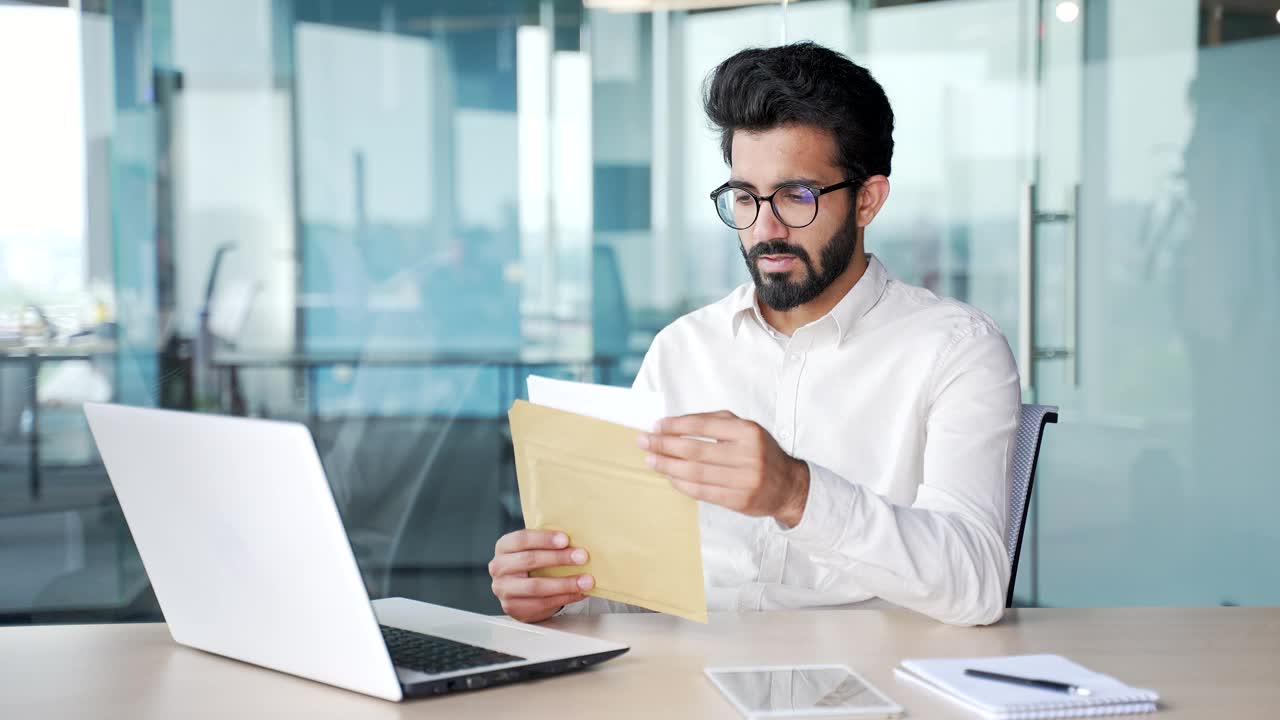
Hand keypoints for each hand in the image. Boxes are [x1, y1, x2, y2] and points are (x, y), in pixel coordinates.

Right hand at [489, 529, 594, 622]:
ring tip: (585, 580)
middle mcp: (499, 568)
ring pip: (536, 586)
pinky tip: (578, 593)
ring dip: (565, 583)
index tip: (565, 539)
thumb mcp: (532, 549)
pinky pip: (542, 603)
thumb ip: (547, 544)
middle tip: (581, 557)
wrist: (519, 592)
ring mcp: (504, 590)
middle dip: (558, 558)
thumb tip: (578, 538)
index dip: (544, 539)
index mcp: (504, 547)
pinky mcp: (514, 608)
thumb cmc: (530, 565)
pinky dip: (564, 598)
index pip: (521, 539)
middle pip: (529, 561)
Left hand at [638, 411, 810, 526]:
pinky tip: (669, 477)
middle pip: (695, 450)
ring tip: (652, 460)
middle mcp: (748, 455)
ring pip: (695, 473)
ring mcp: (744, 480)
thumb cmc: (759, 452)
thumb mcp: (745, 429)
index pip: (703, 426)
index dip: (675, 426)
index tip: (656, 426)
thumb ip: (714, 423)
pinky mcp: (739, 500)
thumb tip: (674, 425)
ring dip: (668, 466)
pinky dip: (681, 484)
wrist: (788, 485)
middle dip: (664, 445)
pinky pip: (702, 492)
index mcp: (748, 431)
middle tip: (644, 442)